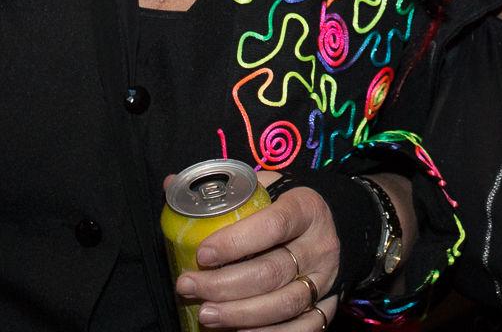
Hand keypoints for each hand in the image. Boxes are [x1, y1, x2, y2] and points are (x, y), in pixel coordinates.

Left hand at [178, 187, 340, 330]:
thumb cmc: (285, 207)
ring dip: (240, 314)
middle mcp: (319, 245)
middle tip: (188, 286)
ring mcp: (325, 279)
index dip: (236, 242)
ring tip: (205, 314)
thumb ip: (223, 188)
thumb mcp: (264, 187)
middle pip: (272, 271)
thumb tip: (170, 183)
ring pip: (283, 304)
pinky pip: (302, 328)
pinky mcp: (328, 306)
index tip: (202, 254)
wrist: (331, 227)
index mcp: (305, 208)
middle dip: (224, 285)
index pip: (274, 225)